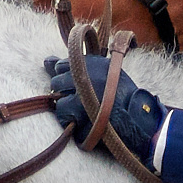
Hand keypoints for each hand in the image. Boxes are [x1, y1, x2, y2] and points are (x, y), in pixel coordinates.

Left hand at [46, 55, 168, 166]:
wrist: (137, 119)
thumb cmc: (120, 95)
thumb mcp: (103, 73)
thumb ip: (75, 67)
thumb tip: (46, 61)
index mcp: (92, 63)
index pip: (62, 65)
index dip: (67, 77)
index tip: (77, 86)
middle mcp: (86, 75)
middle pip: (56, 81)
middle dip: (64, 92)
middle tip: (80, 101)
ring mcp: (81, 94)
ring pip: (57, 99)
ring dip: (66, 107)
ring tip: (83, 112)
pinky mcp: (79, 113)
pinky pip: (62, 114)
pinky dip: (69, 119)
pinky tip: (81, 121)